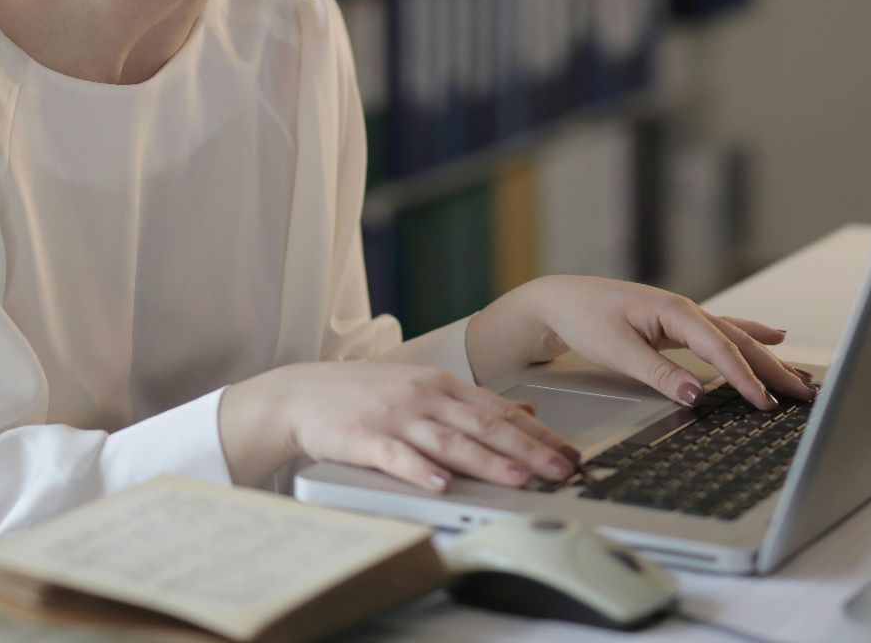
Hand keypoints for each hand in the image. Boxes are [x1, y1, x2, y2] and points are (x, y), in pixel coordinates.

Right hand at [219, 361, 581, 492]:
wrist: (300, 394)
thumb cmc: (365, 395)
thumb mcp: (424, 387)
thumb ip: (474, 400)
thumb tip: (528, 406)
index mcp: (442, 385)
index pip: (500, 410)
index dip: (539, 433)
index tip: (570, 452)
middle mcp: (424, 397)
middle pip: (484, 426)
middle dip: (528, 450)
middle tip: (562, 470)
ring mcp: (394, 417)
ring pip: (449, 441)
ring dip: (487, 461)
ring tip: (518, 479)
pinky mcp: (364, 438)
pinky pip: (397, 457)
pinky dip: (420, 471)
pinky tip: (441, 484)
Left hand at [470, 275, 817, 410]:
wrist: (560, 300)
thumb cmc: (584, 319)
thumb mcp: (618, 351)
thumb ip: (659, 374)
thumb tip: (696, 396)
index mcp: (675, 312)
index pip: (720, 349)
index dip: (745, 378)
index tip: (765, 403)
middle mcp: (685, 310)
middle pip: (739, 342)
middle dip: (773, 369)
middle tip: (805, 394)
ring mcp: (683, 316)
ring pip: (736, 337)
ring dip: (768, 357)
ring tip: (800, 375)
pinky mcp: (677, 324)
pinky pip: (722, 332)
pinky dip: (750, 336)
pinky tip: (772, 337)